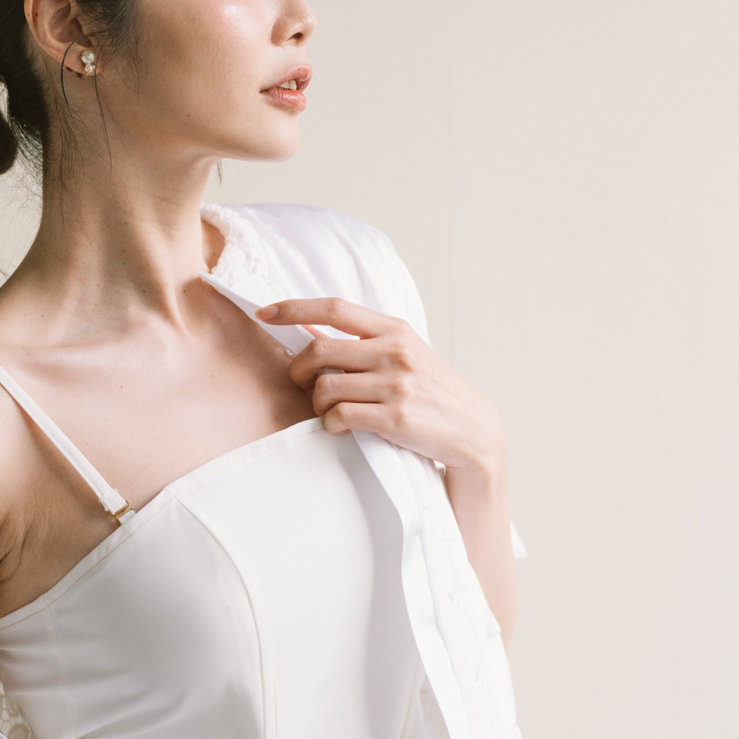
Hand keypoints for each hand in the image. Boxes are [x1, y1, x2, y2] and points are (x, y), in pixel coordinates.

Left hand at [256, 296, 504, 475]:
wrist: (473, 430)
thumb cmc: (431, 391)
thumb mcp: (404, 354)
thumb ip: (364, 342)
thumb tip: (310, 333)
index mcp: (394, 329)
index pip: (335, 308)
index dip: (294, 308)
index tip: (265, 313)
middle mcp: (394, 352)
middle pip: (319, 351)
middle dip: (298, 369)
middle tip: (300, 383)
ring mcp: (396, 385)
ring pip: (324, 387)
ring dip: (316, 403)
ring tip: (329, 410)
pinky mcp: (395, 418)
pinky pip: (338, 416)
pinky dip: (330, 424)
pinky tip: (341, 427)